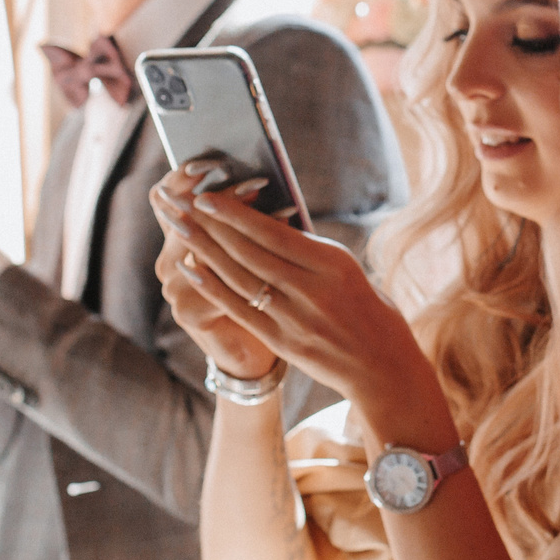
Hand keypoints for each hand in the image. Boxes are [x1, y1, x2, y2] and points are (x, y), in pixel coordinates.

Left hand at [153, 165, 443, 430]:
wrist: (382, 364)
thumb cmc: (366, 308)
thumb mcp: (346, 269)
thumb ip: (308, 249)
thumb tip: (262, 221)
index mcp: (333, 263)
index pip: (273, 233)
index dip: (235, 213)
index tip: (206, 195)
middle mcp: (313, 289)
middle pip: (249, 252)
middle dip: (208, 224)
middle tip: (177, 203)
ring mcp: (296, 317)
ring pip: (239, 277)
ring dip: (203, 249)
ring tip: (178, 226)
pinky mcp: (283, 341)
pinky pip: (240, 308)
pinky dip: (213, 286)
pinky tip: (192, 268)